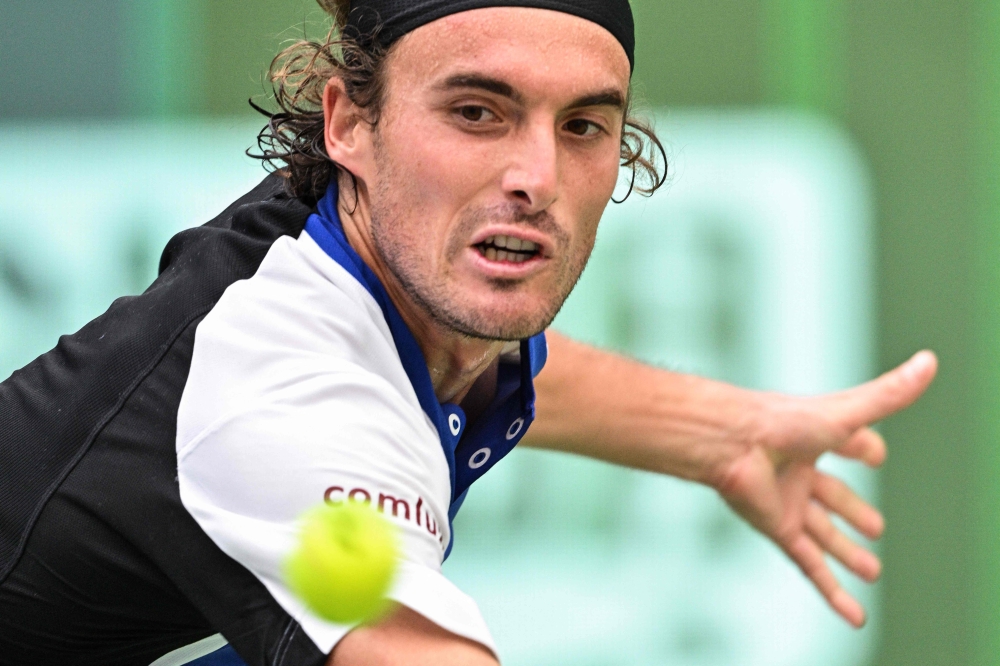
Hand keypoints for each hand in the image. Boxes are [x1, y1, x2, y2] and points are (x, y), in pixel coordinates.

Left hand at [714, 351, 937, 627]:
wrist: (730, 445)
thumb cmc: (782, 421)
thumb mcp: (845, 412)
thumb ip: (888, 395)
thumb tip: (929, 362)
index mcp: (812, 438)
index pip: (845, 444)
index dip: (863, 448)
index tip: (874, 454)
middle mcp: (798, 472)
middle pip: (831, 497)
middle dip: (853, 512)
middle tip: (876, 529)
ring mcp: (787, 503)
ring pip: (822, 535)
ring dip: (846, 553)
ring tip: (873, 569)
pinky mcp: (778, 529)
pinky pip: (809, 566)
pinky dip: (832, 591)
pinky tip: (854, 614)